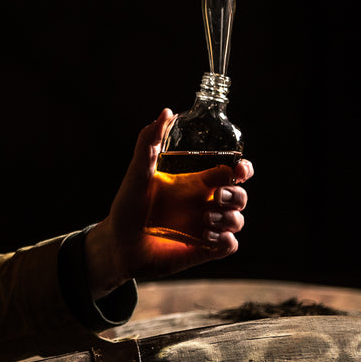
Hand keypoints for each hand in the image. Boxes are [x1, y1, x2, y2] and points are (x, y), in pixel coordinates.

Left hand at [84, 109, 252, 296]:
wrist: (117, 245)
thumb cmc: (127, 207)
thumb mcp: (137, 173)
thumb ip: (149, 142)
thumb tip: (166, 112)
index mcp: (195, 183)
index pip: (231, 172)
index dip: (243, 168)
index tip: (238, 169)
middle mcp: (204, 203)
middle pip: (240, 196)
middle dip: (236, 195)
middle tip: (217, 196)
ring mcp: (206, 227)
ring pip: (238, 220)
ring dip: (229, 218)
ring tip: (205, 219)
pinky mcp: (204, 250)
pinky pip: (230, 245)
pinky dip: (224, 240)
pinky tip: (205, 237)